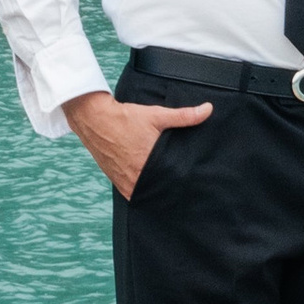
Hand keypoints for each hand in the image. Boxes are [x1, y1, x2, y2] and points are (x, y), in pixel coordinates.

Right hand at [64, 88, 212, 197]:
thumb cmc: (124, 118)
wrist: (94, 119)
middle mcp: (136, 176)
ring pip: (146, 194)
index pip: (171, 182)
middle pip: (159, 190)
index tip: (192, 185)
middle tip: (183, 189)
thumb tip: (208, 110)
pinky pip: (132, 193)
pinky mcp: (116, 181)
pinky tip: (150, 189)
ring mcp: (124, 181)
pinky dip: (141, 192)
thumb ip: (184, 115)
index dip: (182, 184)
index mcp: (149, 163)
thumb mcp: (157, 115)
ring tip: (168, 191)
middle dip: (170, 189)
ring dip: (155, 192)